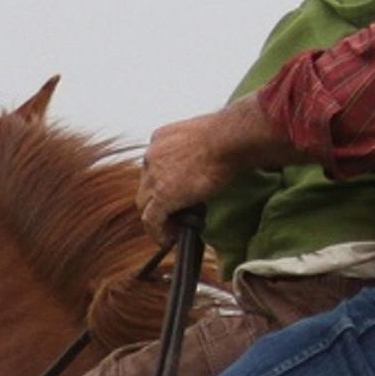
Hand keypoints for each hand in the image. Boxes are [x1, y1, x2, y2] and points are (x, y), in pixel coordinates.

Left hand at [133, 96, 292, 224]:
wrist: (230, 139)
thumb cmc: (228, 135)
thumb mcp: (203, 139)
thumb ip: (195, 152)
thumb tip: (205, 165)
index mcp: (160, 139)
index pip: (153, 167)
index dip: (160, 184)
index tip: (173, 194)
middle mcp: (152, 155)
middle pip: (146, 186)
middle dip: (155, 202)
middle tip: (171, 216)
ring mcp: (154, 176)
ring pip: (145, 204)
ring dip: (156, 218)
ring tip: (171, 230)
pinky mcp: (162, 195)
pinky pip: (152, 219)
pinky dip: (158, 232)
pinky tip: (169, 240)